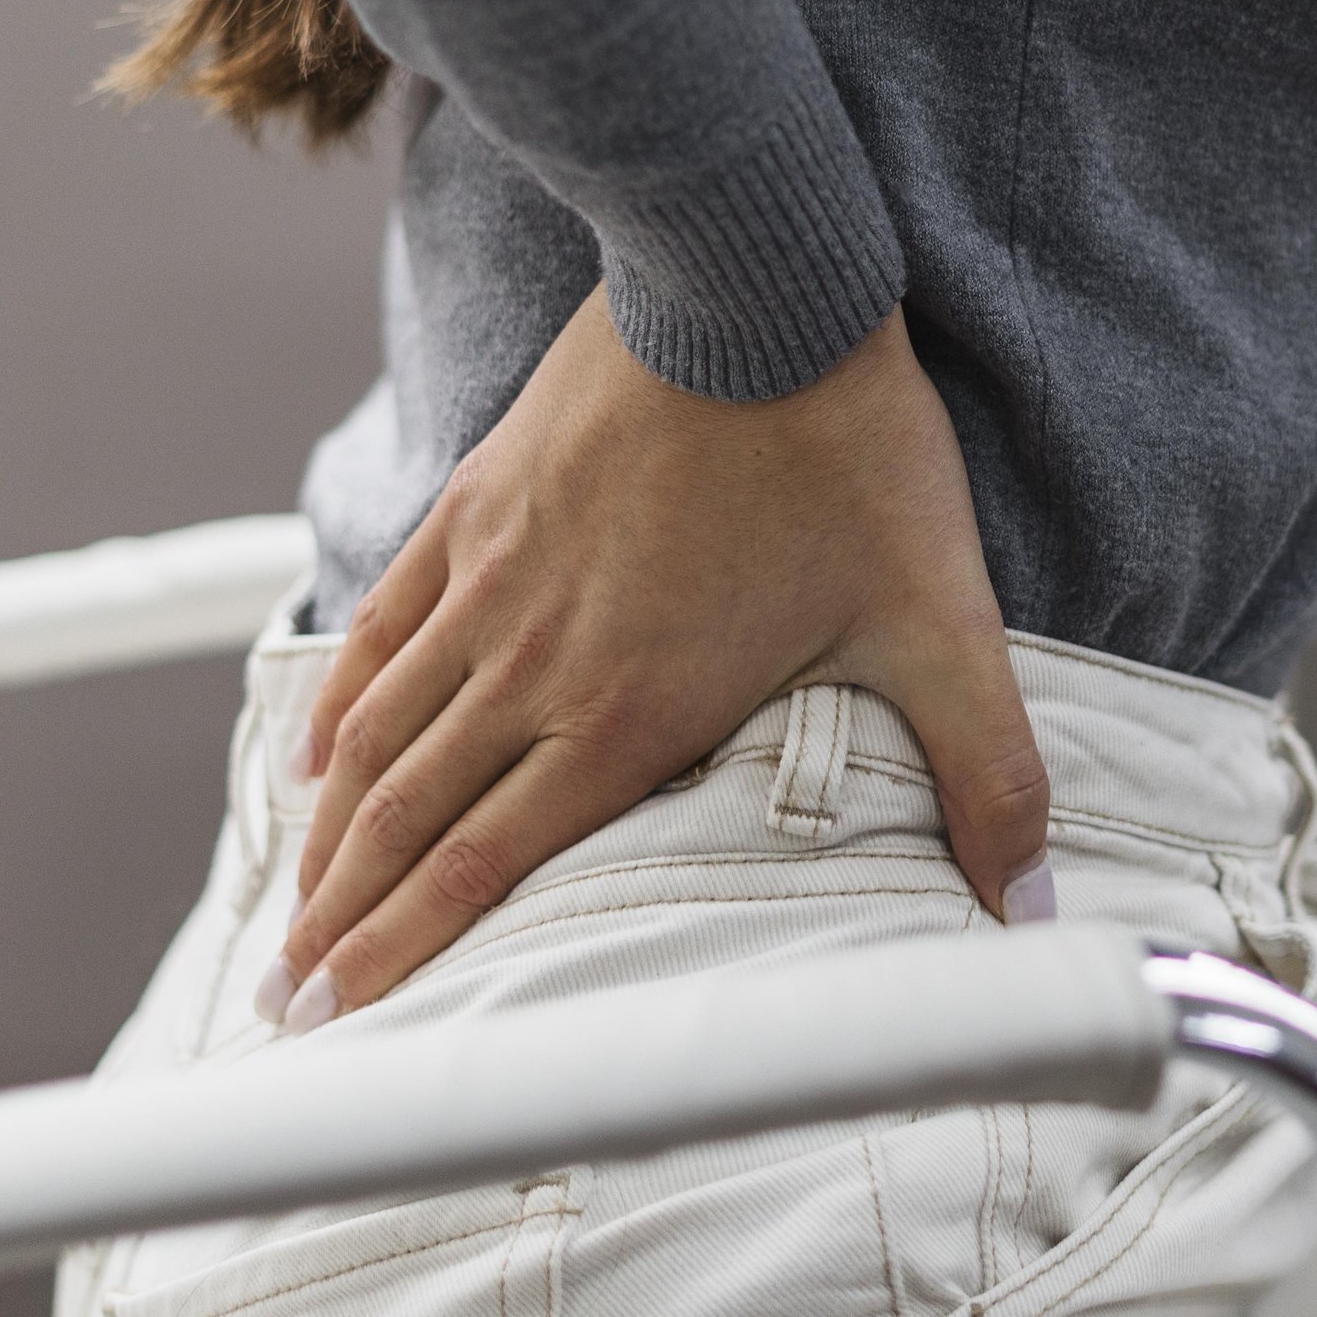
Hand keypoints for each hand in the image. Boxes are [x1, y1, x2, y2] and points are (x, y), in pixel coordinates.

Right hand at [255, 296, 1050, 1032]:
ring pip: (375, 734)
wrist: (754, 287)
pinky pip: (380, 626)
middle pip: (406, 816)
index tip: (339, 1028)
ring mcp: (492, 579)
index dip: (403, 956)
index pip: (485, 865)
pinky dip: (335, 701)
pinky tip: (313, 751)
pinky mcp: (478, 506)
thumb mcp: (939, 617)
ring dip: (324, 833)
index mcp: (632, 710)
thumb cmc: (846, 450)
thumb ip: (987, 769)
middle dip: (337, 923)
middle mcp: (535, 662)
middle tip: (286, 1008)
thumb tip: (1031, 902)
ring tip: (290, 910)